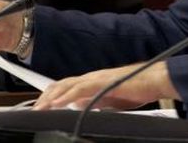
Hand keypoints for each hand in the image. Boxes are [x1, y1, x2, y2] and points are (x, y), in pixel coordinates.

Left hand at [33, 62, 179, 110]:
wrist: (154, 80)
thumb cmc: (137, 88)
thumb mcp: (110, 100)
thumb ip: (94, 102)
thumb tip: (79, 106)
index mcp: (92, 81)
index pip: (65, 86)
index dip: (50, 96)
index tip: (39, 107)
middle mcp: (91, 77)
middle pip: (61, 84)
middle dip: (45, 97)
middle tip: (33, 110)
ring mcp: (96, 78)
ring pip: (67, 85)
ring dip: (51, 97)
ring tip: (39, 108)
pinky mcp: (103, 82)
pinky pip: (81, 88)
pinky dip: (67, 96)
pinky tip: (58, 103)